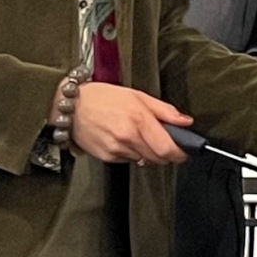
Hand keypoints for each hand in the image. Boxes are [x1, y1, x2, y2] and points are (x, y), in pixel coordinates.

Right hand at [70, 83, 192, 164]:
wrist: (70, 106)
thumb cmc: (102, 98)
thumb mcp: (138, 96)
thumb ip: (165, 111)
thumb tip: (185, 122)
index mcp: (139, 120)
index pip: (167, 148)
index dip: (179, 153)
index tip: (183, 152)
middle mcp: (128, 137)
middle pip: (158, 158)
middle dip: (165, 153)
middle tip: (161, 140)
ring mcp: (116, 149)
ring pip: (144, 160)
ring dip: (147, 152)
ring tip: (136, 134)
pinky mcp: (107, 157)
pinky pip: (128, 160)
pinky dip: (131, 153)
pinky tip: (122, 139)